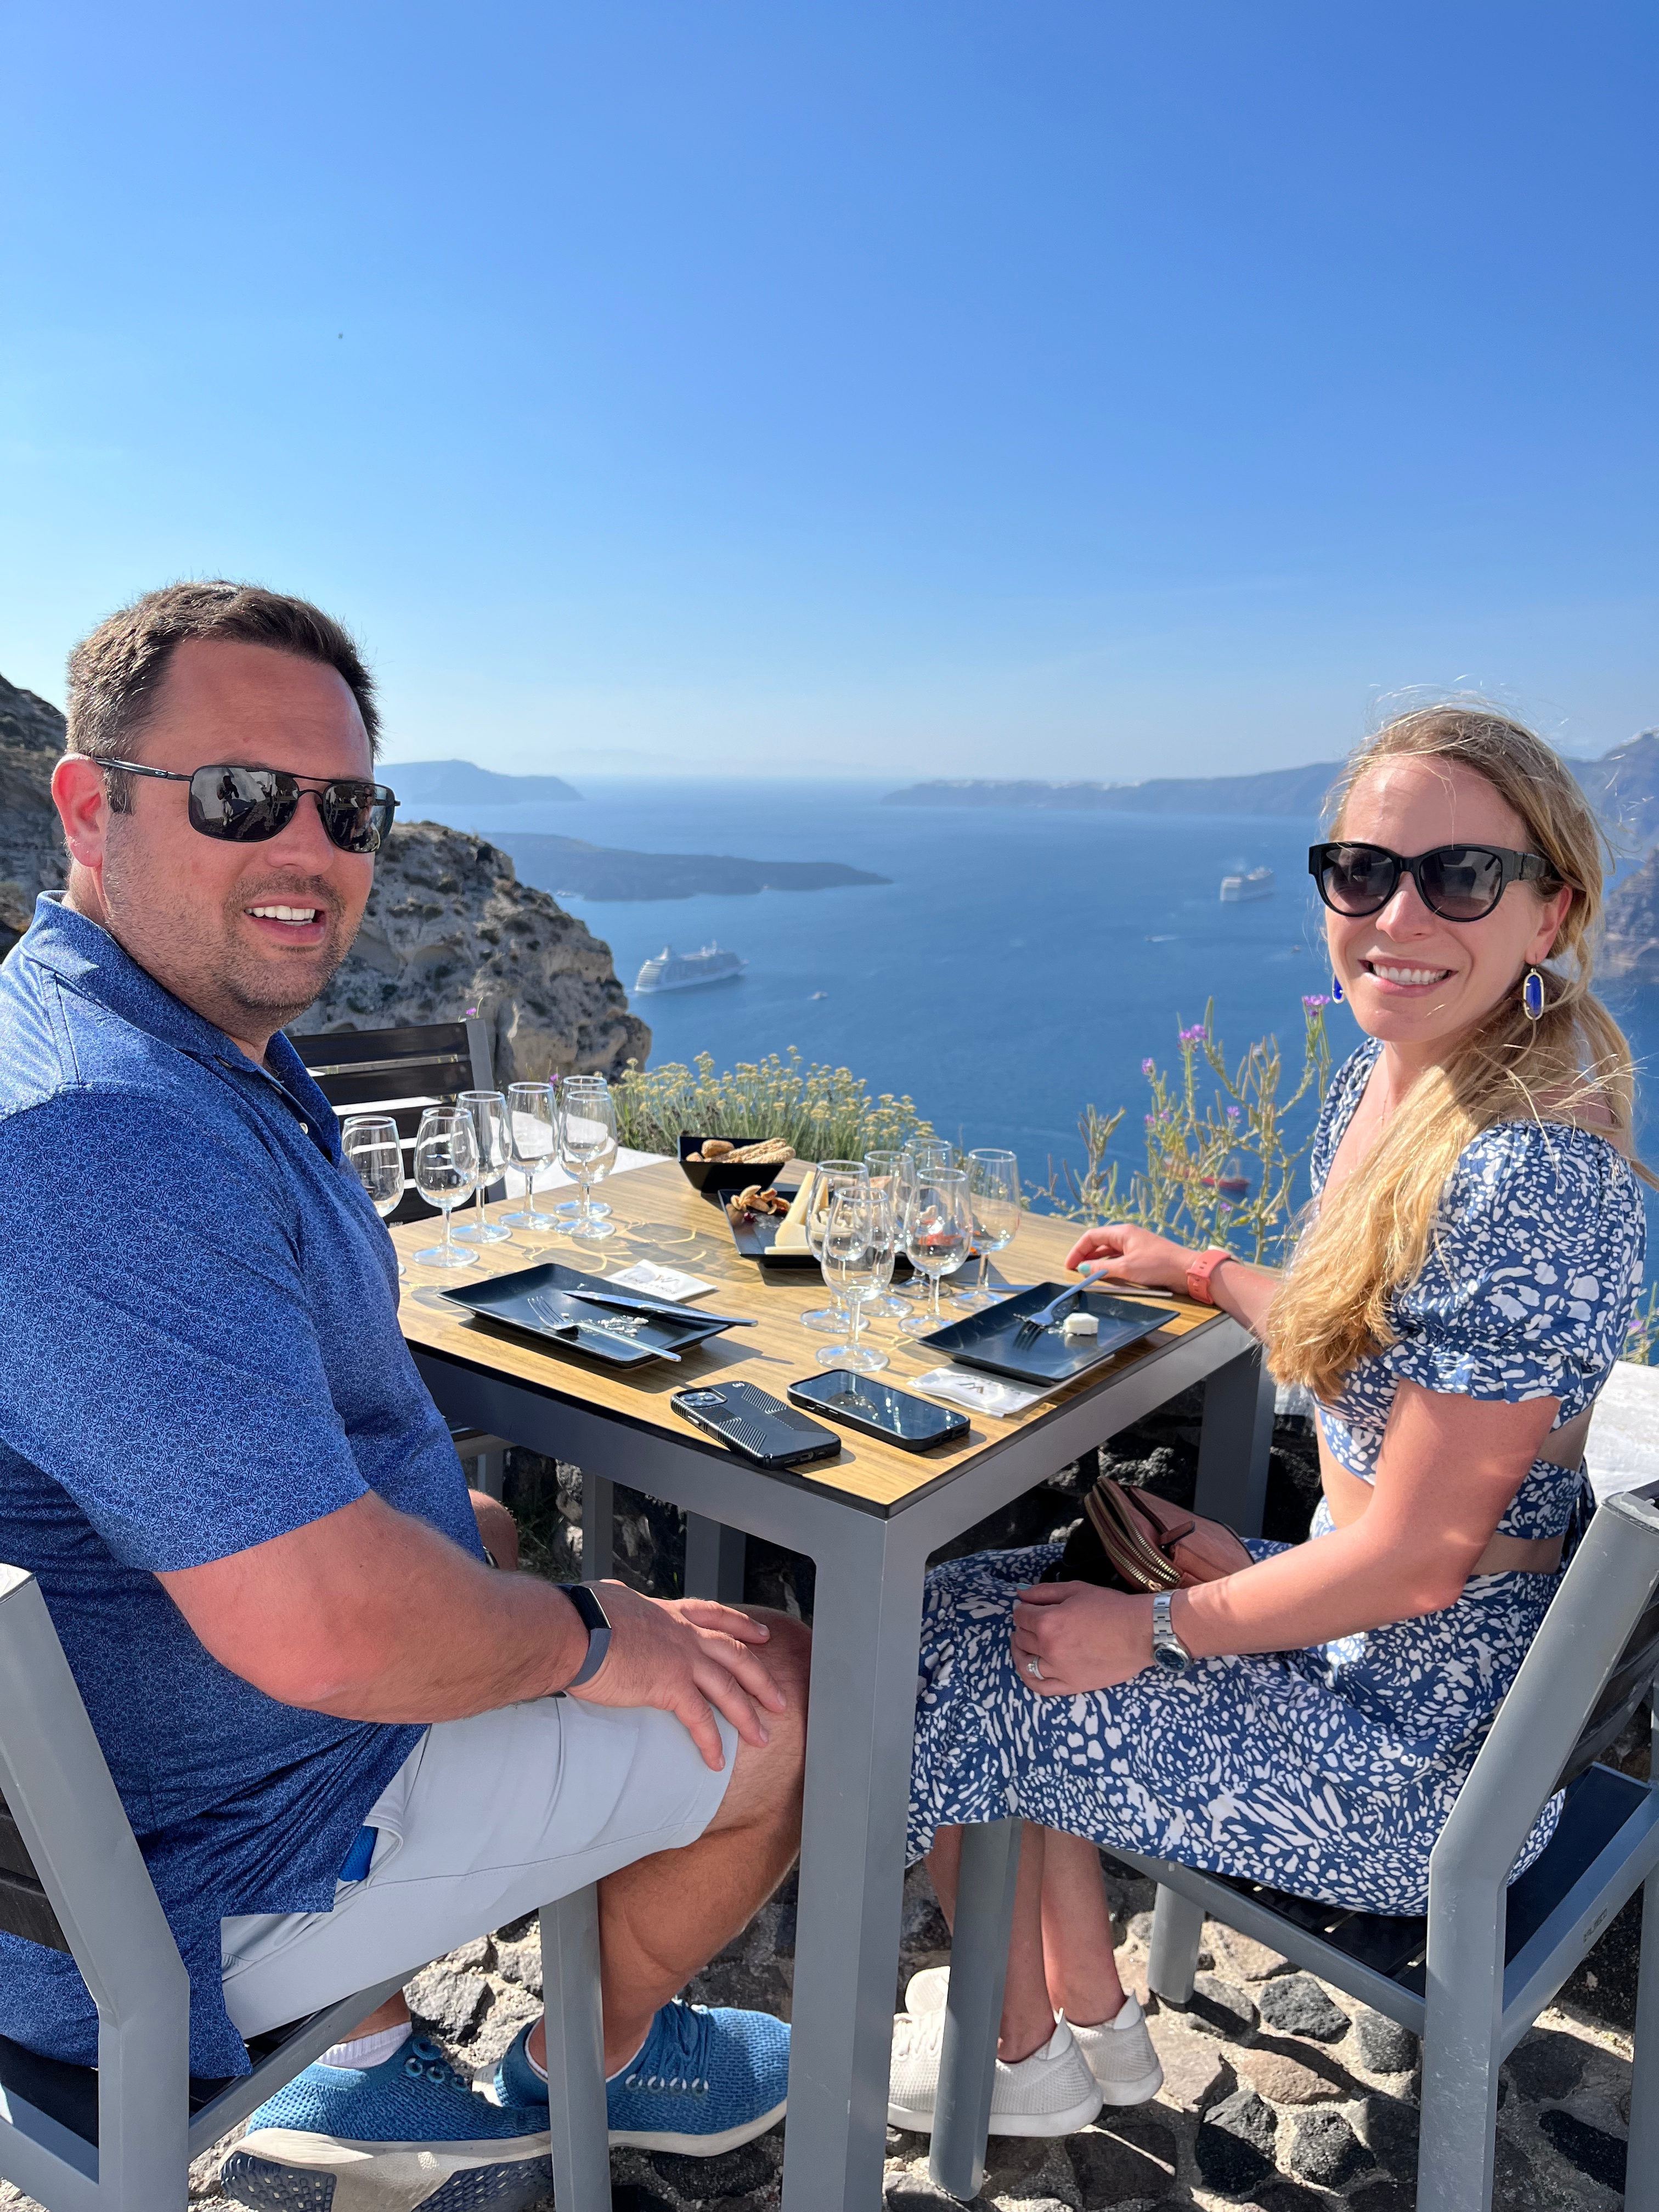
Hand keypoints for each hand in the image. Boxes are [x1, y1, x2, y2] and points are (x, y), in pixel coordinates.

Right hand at [567, 1582, 785, 1769]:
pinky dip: (711, 1742)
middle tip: (779, 1698)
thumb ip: (622, 1601)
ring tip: (762, 1738)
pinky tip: (716, 1762)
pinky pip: (700, 1719)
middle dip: (761, 1678)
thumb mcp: (610, 1598)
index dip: (742, 1625)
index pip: (715, 1616)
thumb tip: (615, 1597)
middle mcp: (683, 1633)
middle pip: (735, 1654)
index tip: (762, 1634)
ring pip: (728, 1688)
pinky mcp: (670, 1686)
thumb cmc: (581, 1614)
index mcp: (669, 1614)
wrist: (573, 1629)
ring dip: (748, 1716)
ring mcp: (681, 1658)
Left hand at [1010, 1581, 1153, 1694]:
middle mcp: (1049, 1647)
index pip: (1020, 1616)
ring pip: (1025, 1664)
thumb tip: (1020, 1595)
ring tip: (1025, 1646)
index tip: (1028, 1609)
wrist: (1140, 1632)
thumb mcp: (1076, 1590)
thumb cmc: (1111, 1608)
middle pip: (1021, 1638)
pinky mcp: (1072, 1685)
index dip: (1023, 1610)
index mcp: (1048, 1622)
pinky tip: (1030, 1669)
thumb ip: (1044, 1592)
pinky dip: (1029, 1679)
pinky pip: (1040, 1687)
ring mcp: (1059, 1670)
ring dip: (1020, 1652)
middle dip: (1022, 1628)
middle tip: (1031, 1624)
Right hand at [1063, 1222, 1194, 1294]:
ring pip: (1108, 1252)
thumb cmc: (1158, 1264)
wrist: (1187, 1270)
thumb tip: (1083, 1269)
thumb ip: (1102, 1268)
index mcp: (1122, 1232)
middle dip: (1085, 1256)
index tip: (1070, 1265)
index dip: (1077, 1250)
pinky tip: (1105, 1275)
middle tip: (1075, 1270)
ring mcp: (1135, 1246)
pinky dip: (1109, 1266)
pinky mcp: (1141, 1257)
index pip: (1091, 1236)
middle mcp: (1127, 1236)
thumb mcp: (1126, 1268)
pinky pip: (1119, 1259)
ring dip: (1097, 1262)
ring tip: (1088, 1274)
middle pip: (1099, 1243)